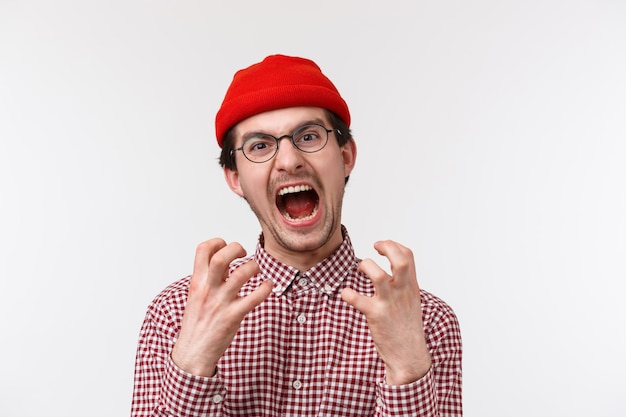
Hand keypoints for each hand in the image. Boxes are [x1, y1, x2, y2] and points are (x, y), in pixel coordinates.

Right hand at [172, 239, 273, 375]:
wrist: (192, 353)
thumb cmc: (197, 323)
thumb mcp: (197, 295)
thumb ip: (210, 278)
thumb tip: (226, 261)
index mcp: (197, 282)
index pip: (203, 249)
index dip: (218, 242)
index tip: (227, 247)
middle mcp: (208, 289)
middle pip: (220, 257)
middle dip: (236, 248)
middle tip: (244, 254)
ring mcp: (221, 303)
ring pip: (241, 274)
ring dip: (254, 267)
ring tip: (257, 272)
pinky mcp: (233, 317)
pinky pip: (254, 298)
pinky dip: (266, 288)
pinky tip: (268, 286)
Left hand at [341, 240, 430, 384]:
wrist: (409, 356)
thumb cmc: (407, 328)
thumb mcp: (412, 301)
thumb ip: (404, 284)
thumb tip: (394, 270)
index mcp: (411, 286)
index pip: (408, 255)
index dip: (393, 246)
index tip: (381, 248)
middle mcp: (402, 292)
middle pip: (400, 260)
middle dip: (386, 247)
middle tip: (374, 247)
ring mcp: (389, 303)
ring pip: (378, 275)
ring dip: (366, 266)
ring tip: (360, 270)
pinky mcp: (376, 316)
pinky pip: (358, 300)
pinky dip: (348, 293)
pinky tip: (346, 294)